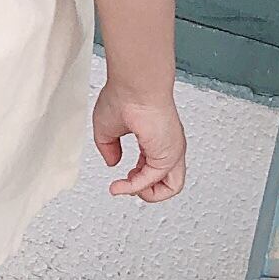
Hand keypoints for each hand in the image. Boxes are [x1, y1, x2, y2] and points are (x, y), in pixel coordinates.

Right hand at [92, 85, 187, 202]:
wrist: (134, 85)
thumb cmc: (124, 95)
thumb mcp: (106, 128)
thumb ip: (109, 148)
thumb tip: (112, 162)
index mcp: (156, 138)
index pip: (152, 167)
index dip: (136, 177)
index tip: (119, 179)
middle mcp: (167, 145)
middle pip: (169, 181)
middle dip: (147, 191)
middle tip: (128, 188)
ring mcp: (172, 150)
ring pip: (172, 186)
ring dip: (147, 194)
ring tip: (128, 189)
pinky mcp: (169, 155)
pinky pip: (155, 181)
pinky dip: (136, 188)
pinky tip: (121, 186)